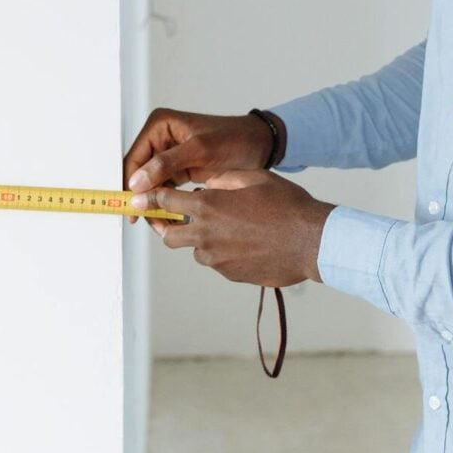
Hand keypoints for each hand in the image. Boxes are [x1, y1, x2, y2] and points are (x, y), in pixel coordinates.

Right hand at [122, 108, 280, 231]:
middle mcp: (161, 138)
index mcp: (160, 126)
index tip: (131, 207)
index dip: (129, 183)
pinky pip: (165, 188)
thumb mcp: (200, 150)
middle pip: (140, 173)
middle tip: (148, 221)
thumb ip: (166, 164)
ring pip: (151, 184)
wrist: (259, 145)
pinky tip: (171, 218)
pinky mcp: (179, 168)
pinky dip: (166, 204)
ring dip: (155, 204)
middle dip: (143, 198)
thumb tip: (137, 181)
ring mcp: (169, 154)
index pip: (135, 157)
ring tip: (163, 224)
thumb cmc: (234, 139)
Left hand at [130, 169, 334, 286]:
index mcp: (209, 205)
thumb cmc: (286, 205)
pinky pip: (217, 262)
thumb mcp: (254, 178)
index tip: (140, 199)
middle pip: (168, 235)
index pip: (166, 201)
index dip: (151, 198)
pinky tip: (245, 242)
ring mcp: (217, 258)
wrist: (312, 241)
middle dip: (168, 225)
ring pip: (195, 250)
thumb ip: (223, 179)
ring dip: (201, 239)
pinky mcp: (230, 274)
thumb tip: (206, 183)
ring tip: (228, 228)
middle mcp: (206, 234)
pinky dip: (222, 252)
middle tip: (178, 218)